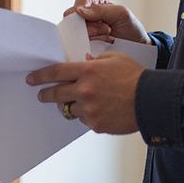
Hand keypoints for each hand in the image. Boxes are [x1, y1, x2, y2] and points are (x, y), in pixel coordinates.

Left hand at [26, 52, 143, 134]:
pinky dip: (88, 116)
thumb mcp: (114, 58)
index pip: (55, 72)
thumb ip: (95, 60)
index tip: (32, 79)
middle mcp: (84, 90)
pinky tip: (99, 110)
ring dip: (70, 105)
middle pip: (55, 94)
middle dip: (46, 94)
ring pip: (68, 109)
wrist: (151, 100)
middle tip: (42, 94)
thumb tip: (82, 61)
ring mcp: (89, 109)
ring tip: (80, 102)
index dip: (40, 76)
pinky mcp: (95, 124)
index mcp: (87, 71)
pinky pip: (84, 120)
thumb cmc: (135, 76)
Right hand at [63, 0, 149, 44]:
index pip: (79, 2)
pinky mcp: (86, 44)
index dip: (82, 11)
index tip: (93, 20)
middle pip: (74, 19)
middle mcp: (87, 17)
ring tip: (108, 36)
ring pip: (76, 33)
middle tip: (107, 30)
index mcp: (95, 4)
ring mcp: (85, 31)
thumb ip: (101, 9)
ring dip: (93, 36)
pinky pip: (79, 44)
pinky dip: (91, 45)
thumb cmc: (131, 27)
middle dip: (89, 26)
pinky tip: (104, 43)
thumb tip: (79, 10)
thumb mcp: (121, 14)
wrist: (138, 47)